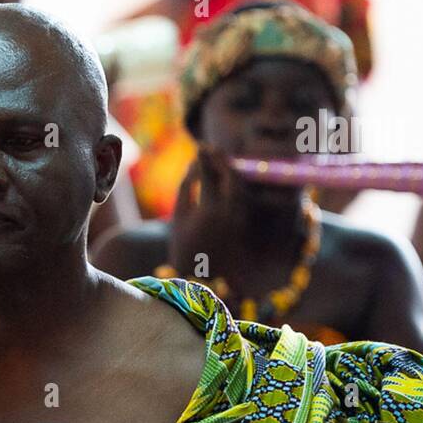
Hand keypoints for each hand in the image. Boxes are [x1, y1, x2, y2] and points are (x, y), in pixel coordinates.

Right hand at [167, 151, 251, 278]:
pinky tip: (224, 177)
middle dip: (221, 159)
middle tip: (211, 148)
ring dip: (229, 169)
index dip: (203, 158)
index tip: (198, 147)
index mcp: (208, 211)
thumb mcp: (178, 215)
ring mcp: (239, 217)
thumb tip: (195, 165)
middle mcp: (229, 212)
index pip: (208, 175)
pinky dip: (233, 183)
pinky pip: (241, 196)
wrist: (199, 276)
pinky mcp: (244, 222)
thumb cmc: (183, 245)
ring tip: (217, 159)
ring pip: (239, 185)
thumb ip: (186, 187)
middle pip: (231, 176)